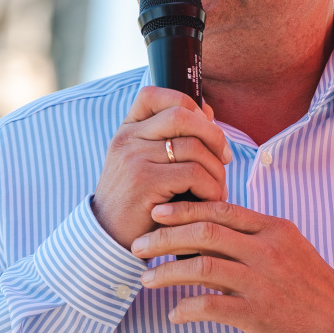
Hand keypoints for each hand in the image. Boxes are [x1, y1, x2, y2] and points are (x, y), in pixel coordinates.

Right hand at [92, 87, 233, 248]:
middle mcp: (127, 138)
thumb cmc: (138, 200)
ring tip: (218, 189)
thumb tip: (208, 112)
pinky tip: (210, 200)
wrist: (109, 237)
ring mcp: (133, 158)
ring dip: (217, 170)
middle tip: (224, 158)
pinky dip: (211, 188)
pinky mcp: (145, 182)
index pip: (157, 94)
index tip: (206, 127)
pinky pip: (194, 174)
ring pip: (194, 148)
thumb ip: (173, 137)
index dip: (189, 104)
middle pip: (182, 115)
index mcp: (127, 129)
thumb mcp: (147, 163)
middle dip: (214, 135)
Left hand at [132, 200, 333, 332]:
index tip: (157, 213)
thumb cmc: (312, 287)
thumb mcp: (288, 248)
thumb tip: (211, 230)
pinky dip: (187, 309)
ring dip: (167, 272)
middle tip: (138, 245)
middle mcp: (267, 250)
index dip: (184, 209)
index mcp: (273, 229)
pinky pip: (212, 307)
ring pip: (202, 267)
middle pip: (205, 233)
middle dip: (164, 237)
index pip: (220, 209)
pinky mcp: (260, 314)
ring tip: (146, 279)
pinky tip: (175, 314)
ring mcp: (263, 281)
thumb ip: (253, 237)